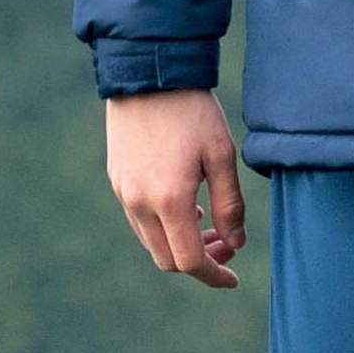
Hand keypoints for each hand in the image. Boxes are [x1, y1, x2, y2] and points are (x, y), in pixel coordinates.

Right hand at [105, 87, 247, 287]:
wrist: (149, 74)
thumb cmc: (192, 111)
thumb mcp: (222, 154)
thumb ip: (231, 204)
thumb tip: (236, 243)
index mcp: (169, 201)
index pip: (190, 261)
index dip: (213, 275)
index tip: (233, 278)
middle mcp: (140, 204)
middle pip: (168, 258)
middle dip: (200, 260)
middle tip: (226, 243)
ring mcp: (124, 193)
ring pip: (152, 242)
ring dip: (180, 243)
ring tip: (209, 221)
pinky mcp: (117, 180)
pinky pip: (139, 220)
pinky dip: (164, 225)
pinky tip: (186, 203)